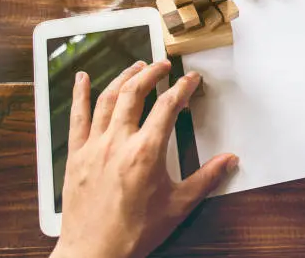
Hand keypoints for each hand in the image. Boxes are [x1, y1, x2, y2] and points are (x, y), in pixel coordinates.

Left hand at [51, 60, 237, 257]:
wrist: (94, 253)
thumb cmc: (134, 232)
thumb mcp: (178, 205)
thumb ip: (206, 178)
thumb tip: (229, 161)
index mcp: (146, 152)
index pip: (167, 106)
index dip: (182, 87)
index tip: (190, 79)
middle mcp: (118, 142)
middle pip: (135, 92)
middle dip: (151, 73)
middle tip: (163, 64)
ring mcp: (94, 146)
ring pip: (108, 99)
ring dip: (123, 77)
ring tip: (136, 66)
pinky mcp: (76, 155)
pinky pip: (77, 118)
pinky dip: (80, 95)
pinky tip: (82, 79)